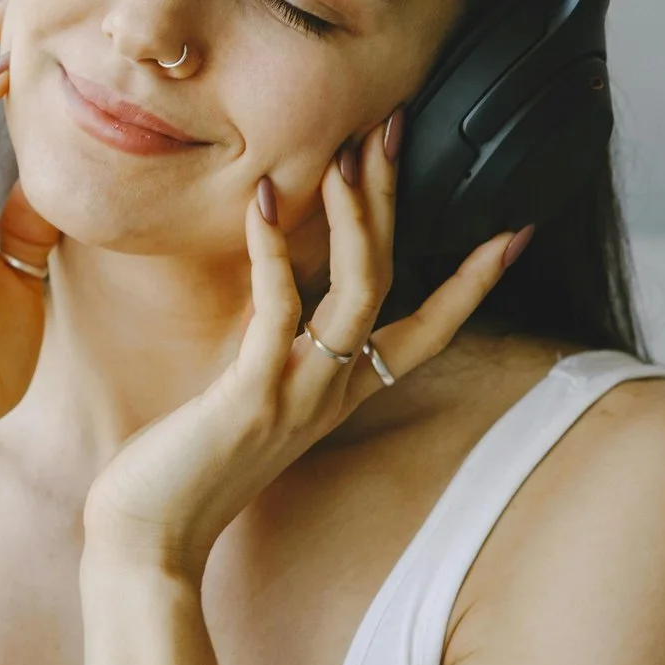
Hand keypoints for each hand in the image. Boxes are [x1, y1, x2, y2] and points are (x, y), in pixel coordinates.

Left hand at [78, 110, 526, 577]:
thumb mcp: (243, 398)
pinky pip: (277, 309)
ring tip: (346, 153)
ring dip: (356, 216)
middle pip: (390, 280)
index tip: (516, 231)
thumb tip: (272, 296)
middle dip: (395, 200)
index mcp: (338, 391)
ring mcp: (297, 392)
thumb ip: (269, 350)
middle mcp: (331, 389)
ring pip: (357, 290)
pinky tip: (265, 203)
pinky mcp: (251, 396)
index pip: (427, 328)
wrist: (148, 538)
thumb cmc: (184, 468)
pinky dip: (274, 251)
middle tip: (392, 126)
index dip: (473, 282)